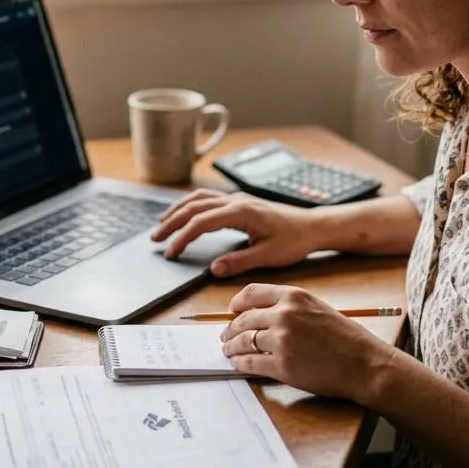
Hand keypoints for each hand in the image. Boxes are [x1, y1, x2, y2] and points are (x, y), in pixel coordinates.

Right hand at [151, 190, 315, 276]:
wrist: (313, 226)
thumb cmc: (294, 241)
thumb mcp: (268, 256)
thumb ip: (239, 262)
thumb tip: (213, 269)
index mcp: (240, 212)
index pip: (201, 222)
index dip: (182, 237)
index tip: (170, 253)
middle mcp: (235, 200)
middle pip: (193, 206)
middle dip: (171, 222)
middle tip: (155, 239)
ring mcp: (236, 198)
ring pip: (198, 198)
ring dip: (178, 210)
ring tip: (162, 224)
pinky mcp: (239, 201)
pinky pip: (207, 198)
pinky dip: (190, 205)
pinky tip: (185, 213)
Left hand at [218, 283, 391, 401]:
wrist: (365, 364)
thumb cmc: (347, 338)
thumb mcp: (318, 308)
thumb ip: (291, 307)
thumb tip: (264, 314)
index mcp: (294, 296)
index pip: (252, 293)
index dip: (237, 302)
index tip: (232, 310)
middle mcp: (284, 314)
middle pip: (243, 318)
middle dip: (231, 328)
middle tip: (226, 335)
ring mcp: (281, 340)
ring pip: (243, 341)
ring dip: (232, 347)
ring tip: (228, 350)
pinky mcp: (281, 365)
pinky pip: (250, 363)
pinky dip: (240, 364)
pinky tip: (238, 364)